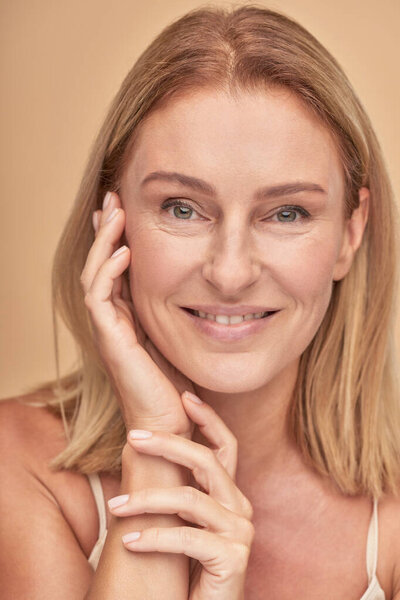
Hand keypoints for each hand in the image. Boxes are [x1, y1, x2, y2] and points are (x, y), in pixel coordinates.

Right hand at [80, 191, 195, 436]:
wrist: (169, 424)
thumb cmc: (178, 385)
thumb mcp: (180, 336)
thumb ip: (179, 311)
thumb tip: (201, 284)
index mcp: (127, 318)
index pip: (115, 269)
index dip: (116, 238)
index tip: (125, 209)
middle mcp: (112, 320)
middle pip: (99, 265)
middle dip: (105, 231)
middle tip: (112, 198)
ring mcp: (108, 330)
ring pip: (94, 275)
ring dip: (103, 242)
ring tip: (113, 211)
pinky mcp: (111, 341)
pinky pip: (100, 299)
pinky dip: (108, 272)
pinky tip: (124, 251)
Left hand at [108, 392, 254, 599]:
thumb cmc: (189, 567)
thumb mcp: (183, 521)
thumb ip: (178, 489)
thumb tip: (141, 448)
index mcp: (230, 495)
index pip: (226, 446)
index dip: (208, 419)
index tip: (184, 396)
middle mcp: (240, 508)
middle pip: (207, 461)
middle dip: (169, 443)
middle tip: (133, 437)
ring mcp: (239, 532)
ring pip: (189, 499)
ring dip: (147, 499)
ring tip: (115, 507)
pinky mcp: (231, 559)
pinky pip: (185, 538)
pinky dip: (153, 537)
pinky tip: (128, 541)